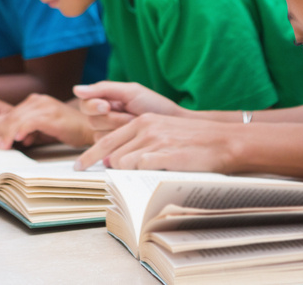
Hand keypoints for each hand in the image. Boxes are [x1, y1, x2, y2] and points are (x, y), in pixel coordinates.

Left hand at [0, 94, 93, 149]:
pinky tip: (18, 139)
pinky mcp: (52, 115)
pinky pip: (32, 121)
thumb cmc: (66, 129)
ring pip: (18, 118)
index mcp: (34, 101)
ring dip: (7, 133)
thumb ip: (23, 129)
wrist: (89, 127)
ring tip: (2, 146)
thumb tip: (0, 137)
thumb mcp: (40, 129)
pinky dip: (22, 130)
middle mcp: (38, 100)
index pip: (9, 113)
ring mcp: (46, 106)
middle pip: (11, 115)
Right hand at [73, 82, 186, 139]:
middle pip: (92, 121)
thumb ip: (103, 89)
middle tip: (131, 116)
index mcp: (104, 102)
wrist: (172, 123)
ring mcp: (109, 136)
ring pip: (99, 136)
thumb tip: (75, 89)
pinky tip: (134, 137)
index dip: (93, 106)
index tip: (106, 105)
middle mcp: (103, 119)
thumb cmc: (152, 104)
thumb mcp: (130, 91)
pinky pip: (108, 149)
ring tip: (136, 125)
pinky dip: (122, 142)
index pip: (85, 104)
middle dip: (113, 119)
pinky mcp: (116, 151)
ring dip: (119, 130)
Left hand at [75, 113, 237, 171]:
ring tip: (146, 175)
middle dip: (111, 170)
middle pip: (112, 155)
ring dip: (129, 174)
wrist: (224, 141)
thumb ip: (138, 142)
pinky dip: (141, 176)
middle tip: (111, 180)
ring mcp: (155, 141)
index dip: (89, 156)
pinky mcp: (164, 155)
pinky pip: (139, 170)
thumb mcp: (163, 132)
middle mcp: (146, 128)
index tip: (79, 167)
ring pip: (123, 164)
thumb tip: (113, 162)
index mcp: (144, 121)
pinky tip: (153, 176)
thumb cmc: (194, 141)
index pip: (107, 140)